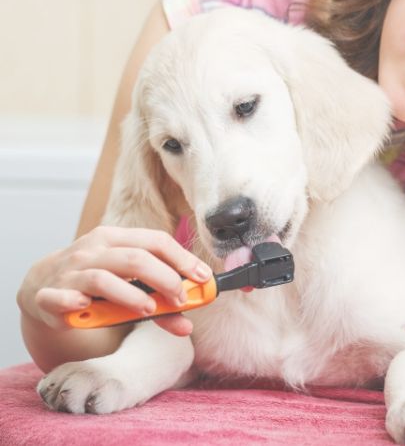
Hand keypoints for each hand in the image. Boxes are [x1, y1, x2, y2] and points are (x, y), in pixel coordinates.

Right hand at [16, 226, 211, 335]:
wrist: (42, 286)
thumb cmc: (95, 283)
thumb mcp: (129, 284)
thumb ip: (160, 303)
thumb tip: (188, 324)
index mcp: (116, 239)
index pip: (156, 241)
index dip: (182, 259)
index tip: (203, 278)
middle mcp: (93, 251)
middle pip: (135, 258)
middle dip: (164, 279)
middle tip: (180, 299)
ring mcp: (70, 272)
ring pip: (103, 278)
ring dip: (130, 296)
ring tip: (149, 309)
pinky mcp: (50, 296)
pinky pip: (60, 297)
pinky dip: (73, 301)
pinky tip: (87, 307)